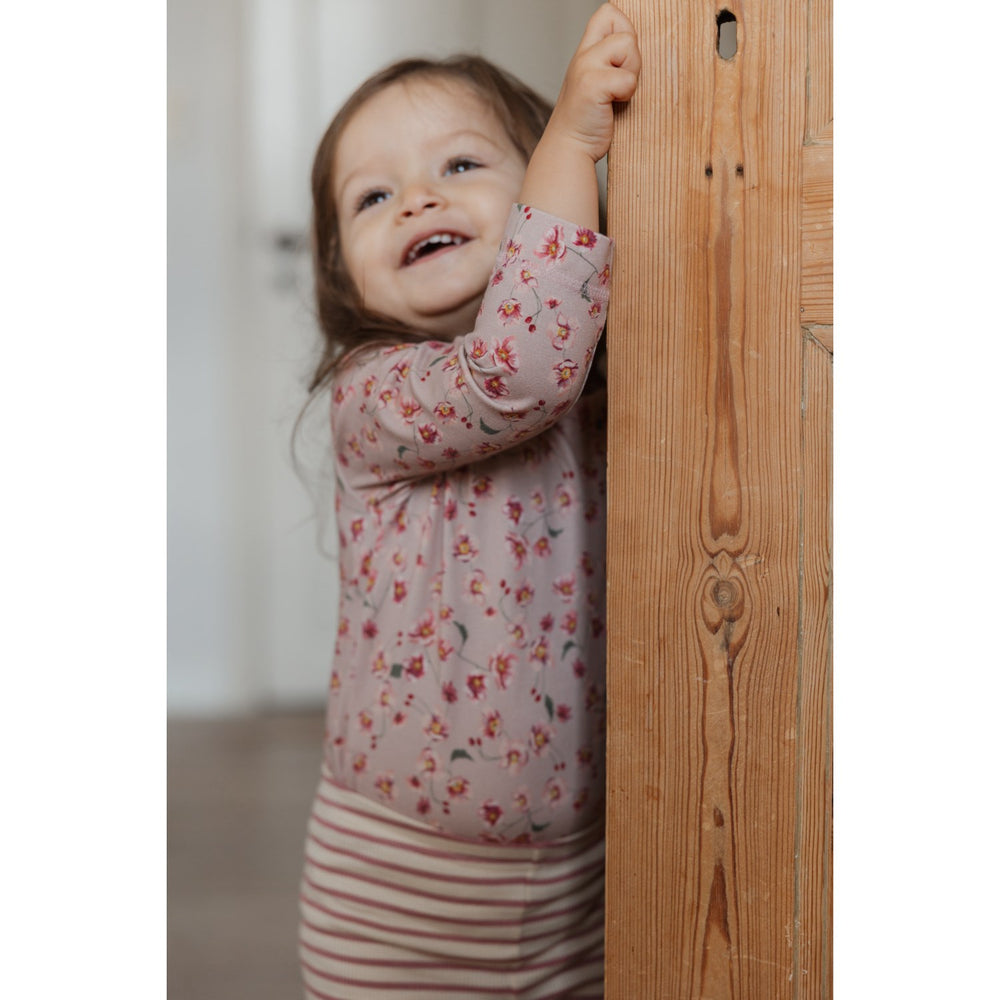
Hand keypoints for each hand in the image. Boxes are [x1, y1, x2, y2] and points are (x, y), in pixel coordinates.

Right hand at [518, 3, 639, 227]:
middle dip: (630, 46)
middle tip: (621, 78)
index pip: (608, 13)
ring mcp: (585, 67)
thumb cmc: (589, 124)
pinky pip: (628, 78)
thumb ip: (613, 64)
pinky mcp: (592, 85)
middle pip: (616, 18)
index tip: (622, 62)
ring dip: (631, 72)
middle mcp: (583, 54)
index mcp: (586, 52)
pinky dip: (627, 93)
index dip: (624, 28)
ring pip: (628, 44)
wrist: (569, 151)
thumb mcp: (599, 85)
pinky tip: (613, 107)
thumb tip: (638, 49)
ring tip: (617, 95)